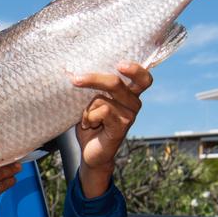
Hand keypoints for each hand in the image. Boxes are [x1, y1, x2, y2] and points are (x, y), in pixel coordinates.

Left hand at [72, 62, 152, 197]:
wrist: (90, 152)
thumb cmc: (91, 124)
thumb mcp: (89, 102)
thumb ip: (91, 89)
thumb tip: (75, 73)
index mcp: (128, 93)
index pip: (142, 78)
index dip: (136, 69)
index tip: (120, 64)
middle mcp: (133, 102)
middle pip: (116, 82)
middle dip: (94, 79)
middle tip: (76, 80)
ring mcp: (129, 115)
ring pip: (102, 99)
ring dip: (87, 109)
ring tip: (87, 120)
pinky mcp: (122, 126)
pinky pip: (103, 111)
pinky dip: (90, 117)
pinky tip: (90, 126)